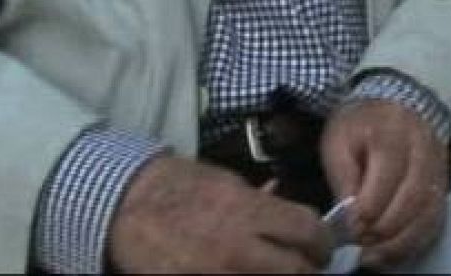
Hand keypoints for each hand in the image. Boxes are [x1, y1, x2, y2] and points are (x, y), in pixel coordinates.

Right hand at [108, 155, 329, 273]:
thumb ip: (262, 202)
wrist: (127, 205)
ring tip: (278, 273)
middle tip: (308, 269)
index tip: (322, 248)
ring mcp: (216, 274)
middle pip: (297, 272)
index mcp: (250, 212)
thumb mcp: (229, 183)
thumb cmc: (180, 186)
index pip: (309, 231)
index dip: (323, 243)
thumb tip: (285, 206)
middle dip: (309, 271)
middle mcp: (239, 248)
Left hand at [321, 100, 448, 268]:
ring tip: (373, 256)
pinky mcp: (443, 185)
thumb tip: (350, 218)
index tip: (350, 229)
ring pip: (429, 212)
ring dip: (401, 241)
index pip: (388, 177)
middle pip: (414, 197)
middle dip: (385, 228)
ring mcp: (439, 168)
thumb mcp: (340, 140)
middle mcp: (424, 150)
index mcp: (393, 133)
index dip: (368, 209)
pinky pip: (436, 219)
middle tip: (361, 245)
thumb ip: (343, 177)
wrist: (394, 104)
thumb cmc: (361, 126)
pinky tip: (393, 252)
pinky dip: (415, 241)